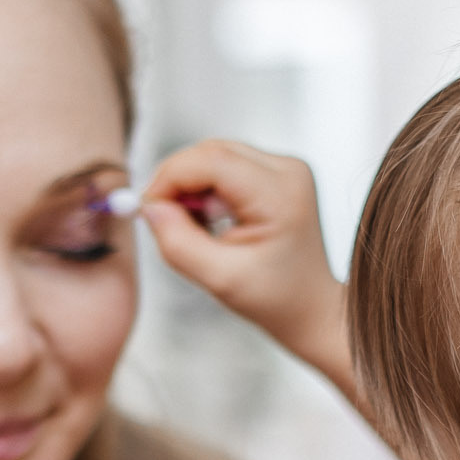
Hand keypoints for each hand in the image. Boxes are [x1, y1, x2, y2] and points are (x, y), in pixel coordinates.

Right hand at [140, 142, 361, 412]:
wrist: (311, 307)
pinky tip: (215, 221)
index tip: (149, 209)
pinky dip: (209, 190)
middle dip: (179, 182)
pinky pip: (227, 166)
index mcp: (280, 194)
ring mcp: (286, 168)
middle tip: (167, 222)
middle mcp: (287, 170)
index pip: (211, 161)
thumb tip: (150, 207)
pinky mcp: (277, 174)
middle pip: (212, 152)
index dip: (170, 178)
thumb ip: (179, 243)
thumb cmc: (275, 299)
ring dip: (193, 187)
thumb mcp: (219, 279)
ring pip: (216, 156)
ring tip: (199, 228)